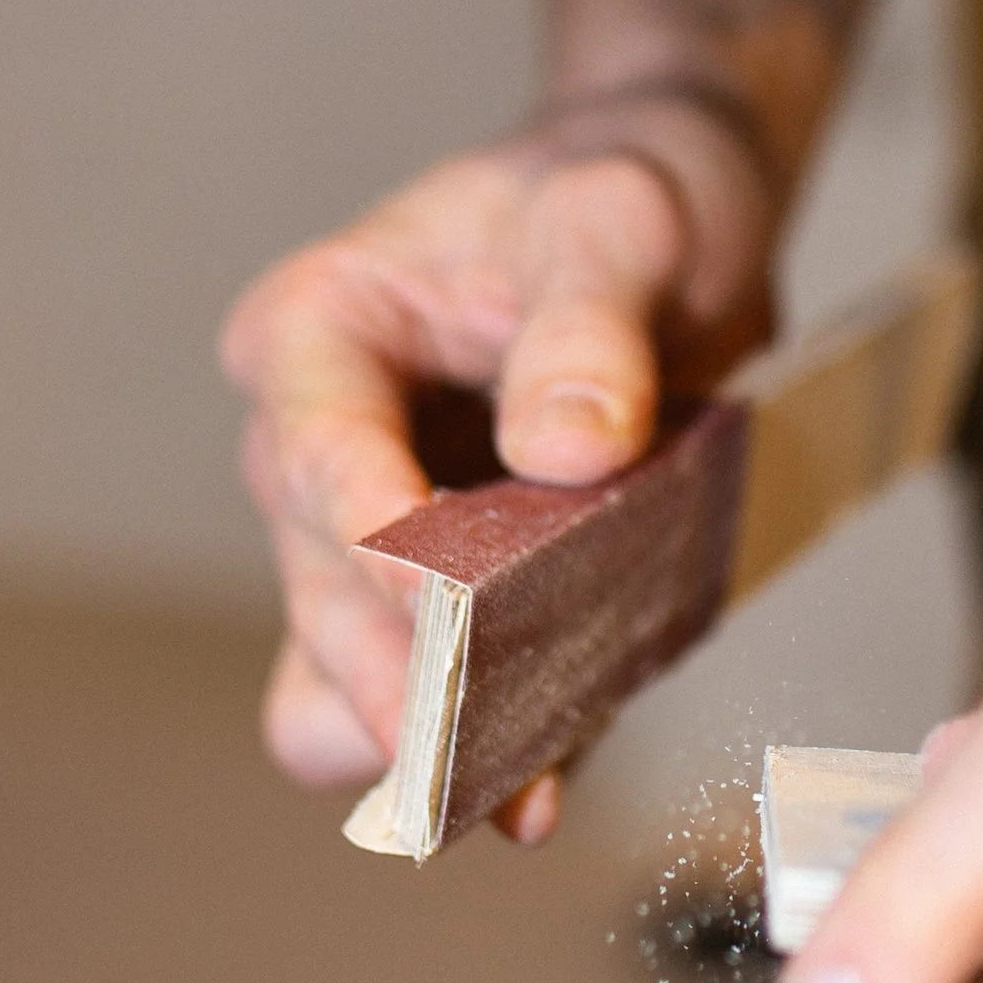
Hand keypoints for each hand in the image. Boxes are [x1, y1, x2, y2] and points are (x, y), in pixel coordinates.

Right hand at [220, 87, 775, 808]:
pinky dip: (487, 747)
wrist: (669, 229)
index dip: (374, 542)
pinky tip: (540, 788)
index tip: (439, 613)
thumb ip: (591, 324)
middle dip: (396, 673)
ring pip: (340, 679)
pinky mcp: (444, 604)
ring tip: (513, 776)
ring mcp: (368, 537)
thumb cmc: (620, 194)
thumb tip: (564, 447)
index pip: (319, 453)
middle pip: (320, 593)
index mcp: (319, 330)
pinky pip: (438, 703)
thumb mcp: (624, 220)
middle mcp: (313, 443)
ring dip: (421, 732)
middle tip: (482, 744)